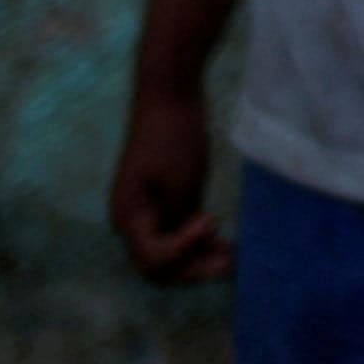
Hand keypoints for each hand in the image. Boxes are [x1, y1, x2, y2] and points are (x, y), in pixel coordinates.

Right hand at [109, 82, 230, 282]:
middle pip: (159, 265)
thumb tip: (189, 249)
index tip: (212, 221)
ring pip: (170, 254)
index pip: (154, 259)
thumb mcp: (181, 181)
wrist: (170, 93)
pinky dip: (199, 244)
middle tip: (233, 266)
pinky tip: (227, 245)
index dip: (185, 251)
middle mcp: (132, 222)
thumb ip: (181, 219)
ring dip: (200, 260)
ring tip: (236, 261)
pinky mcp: (164, 202)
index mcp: (128, 216)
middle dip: (195, 269)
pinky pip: (178, 235)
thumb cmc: (173, 134)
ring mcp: (147, 213)